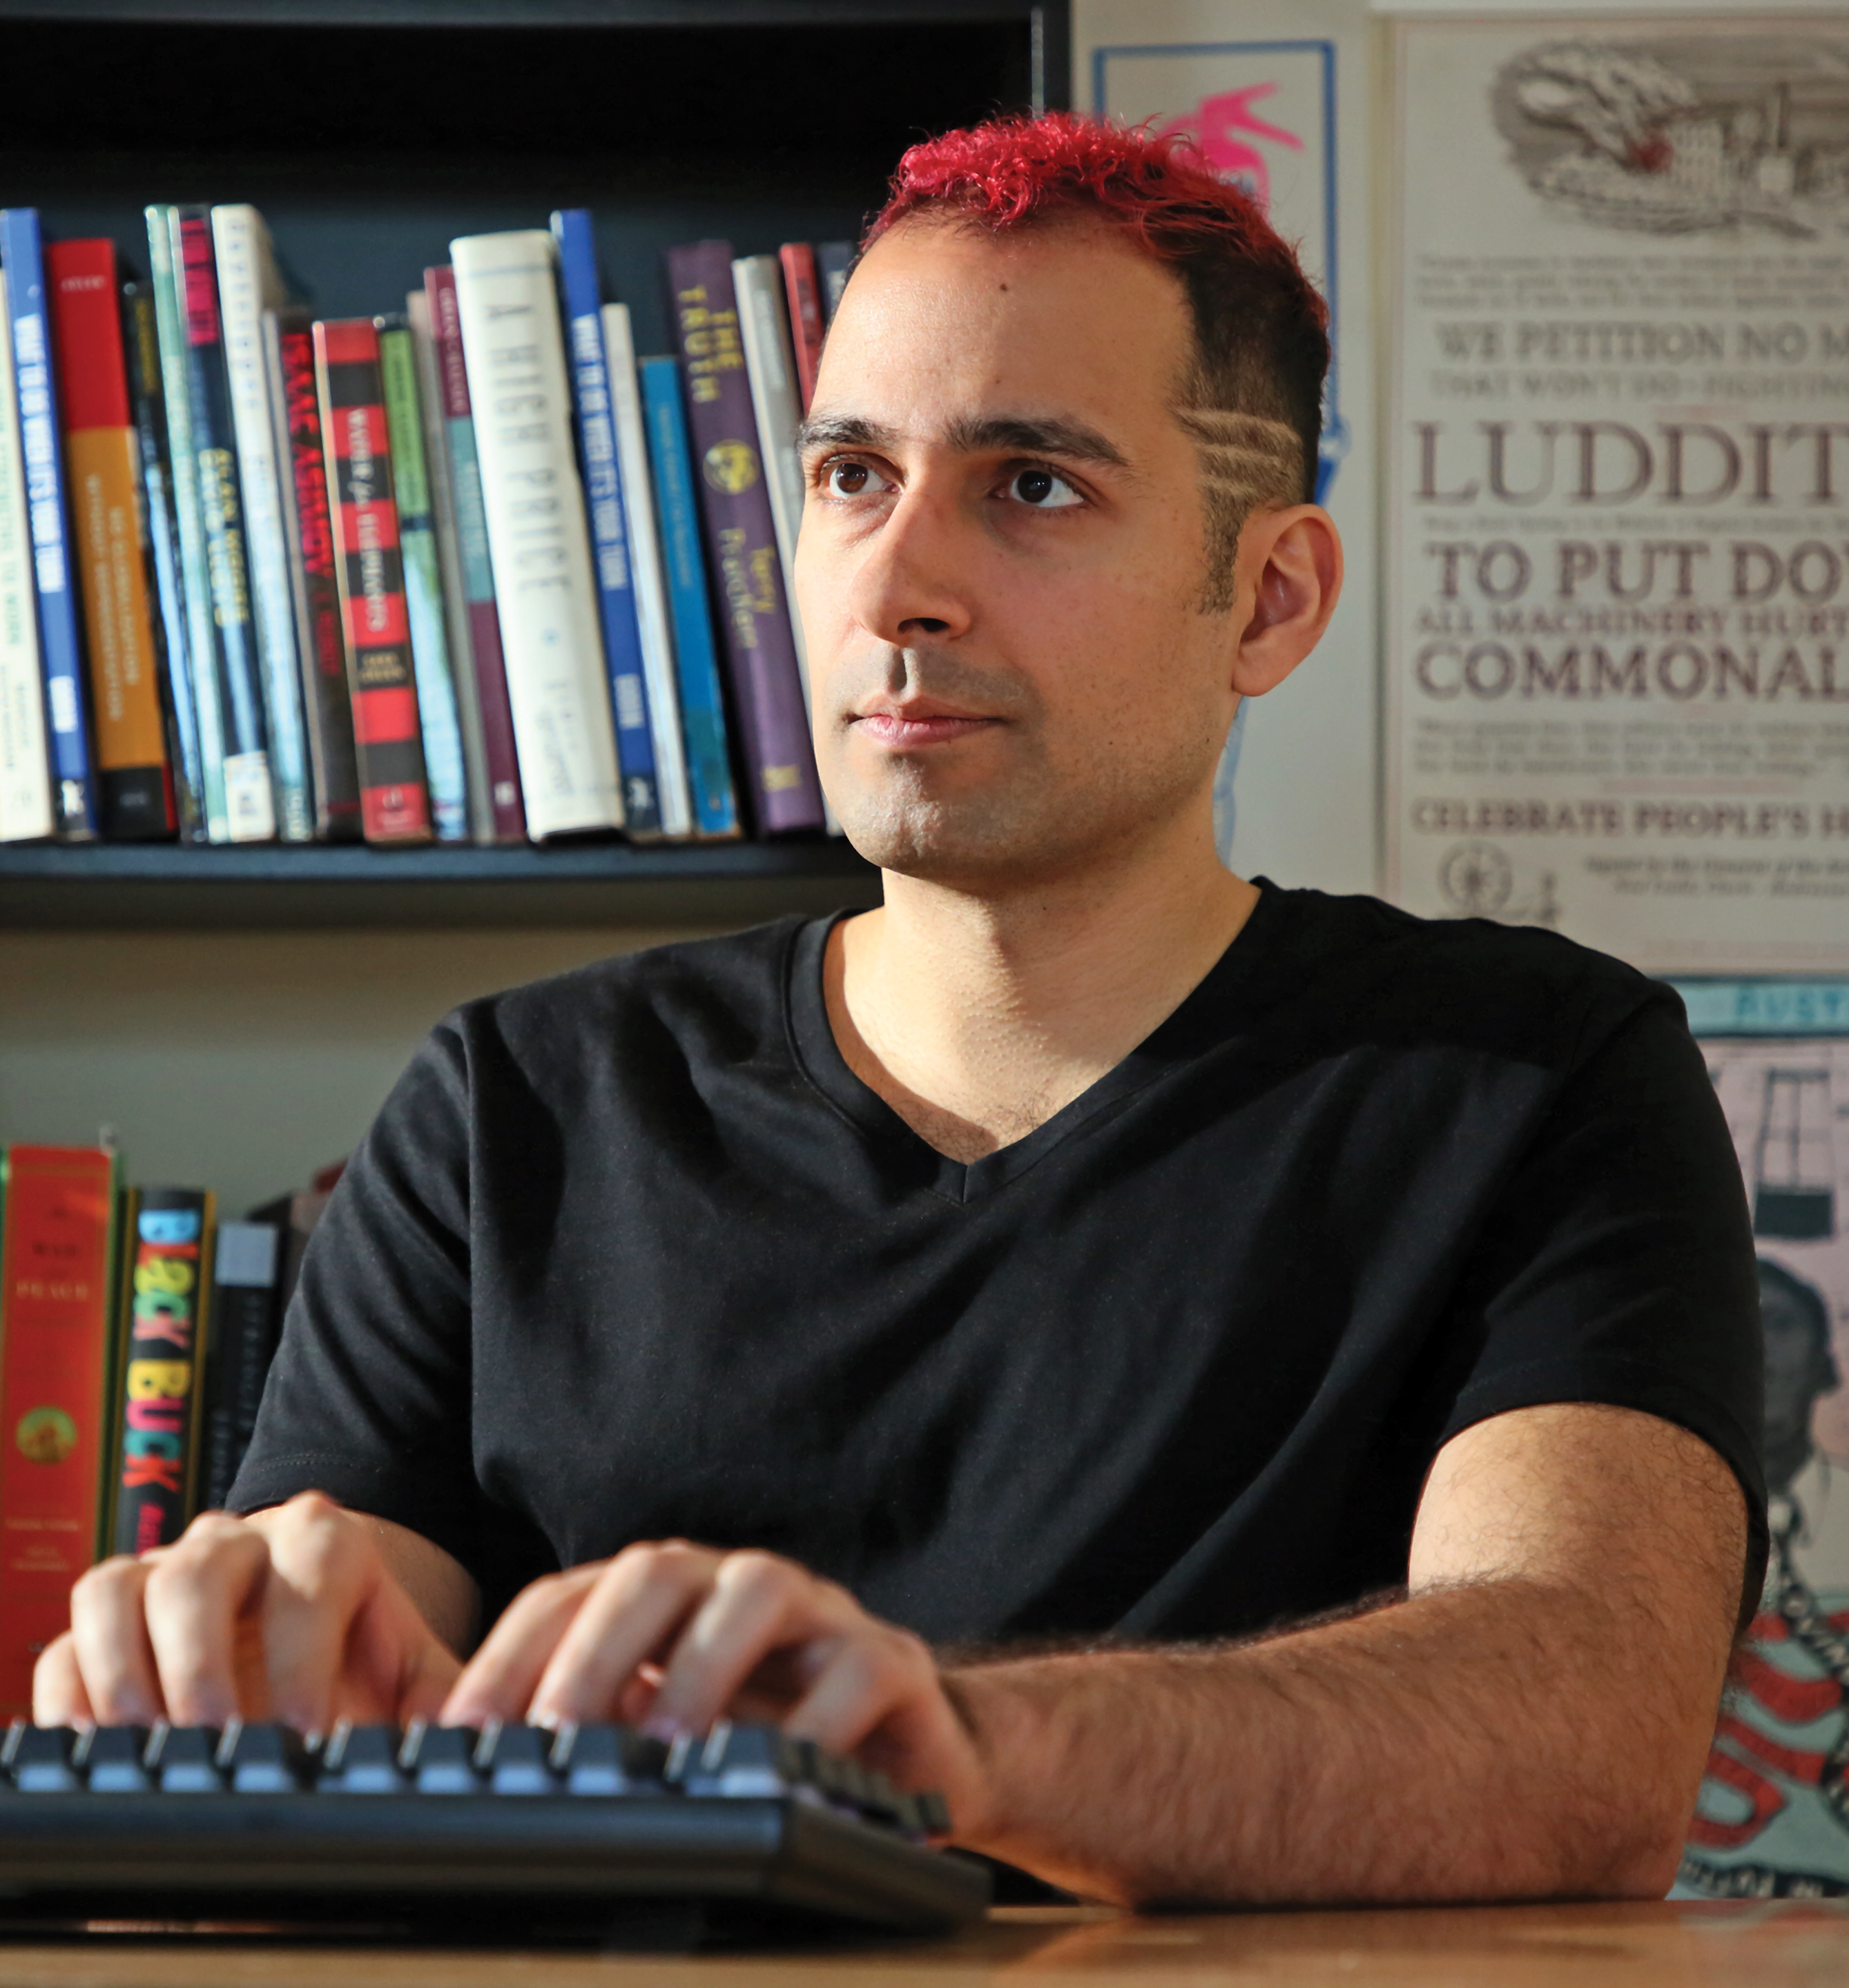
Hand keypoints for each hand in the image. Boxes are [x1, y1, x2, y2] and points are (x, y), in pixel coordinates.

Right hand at [33, 1493, 465, 1734]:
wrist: (310, 1634)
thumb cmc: (362, 1655)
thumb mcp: (414, 1669)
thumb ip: (445, 1697)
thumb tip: (469, 1740)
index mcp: (323, 1540)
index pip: (309, 1570)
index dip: (303, 1649)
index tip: (305, 1727)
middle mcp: (237, 1542)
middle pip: (199, 1571)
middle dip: (201, 1663)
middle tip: (214, 1741)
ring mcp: (162, 1573)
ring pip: (117, 1590)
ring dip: (125, 1675)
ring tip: (150, 1750)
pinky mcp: (107, 1622)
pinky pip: (65, 1643)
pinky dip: (72, 1699)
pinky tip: (100, 1750)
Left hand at [442, 1541, 990, 1837]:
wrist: (907, 1751)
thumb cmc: (767, 1734)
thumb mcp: (660, 1731)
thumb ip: (586, 1731)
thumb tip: (471, 1770)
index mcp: (665, 1598)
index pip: (568, 1594)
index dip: (508, 1656)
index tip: (461, 1734)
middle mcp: (731, 1585)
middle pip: (653, 1571)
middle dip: (594, 1653)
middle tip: (554, 1740)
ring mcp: (816, 1613)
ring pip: (756, 1590)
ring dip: (699, 1671)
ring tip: (666, 1752)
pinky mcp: (888, 1660)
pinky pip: (856, 1670)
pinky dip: (814, 1723)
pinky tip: (777, 1776)